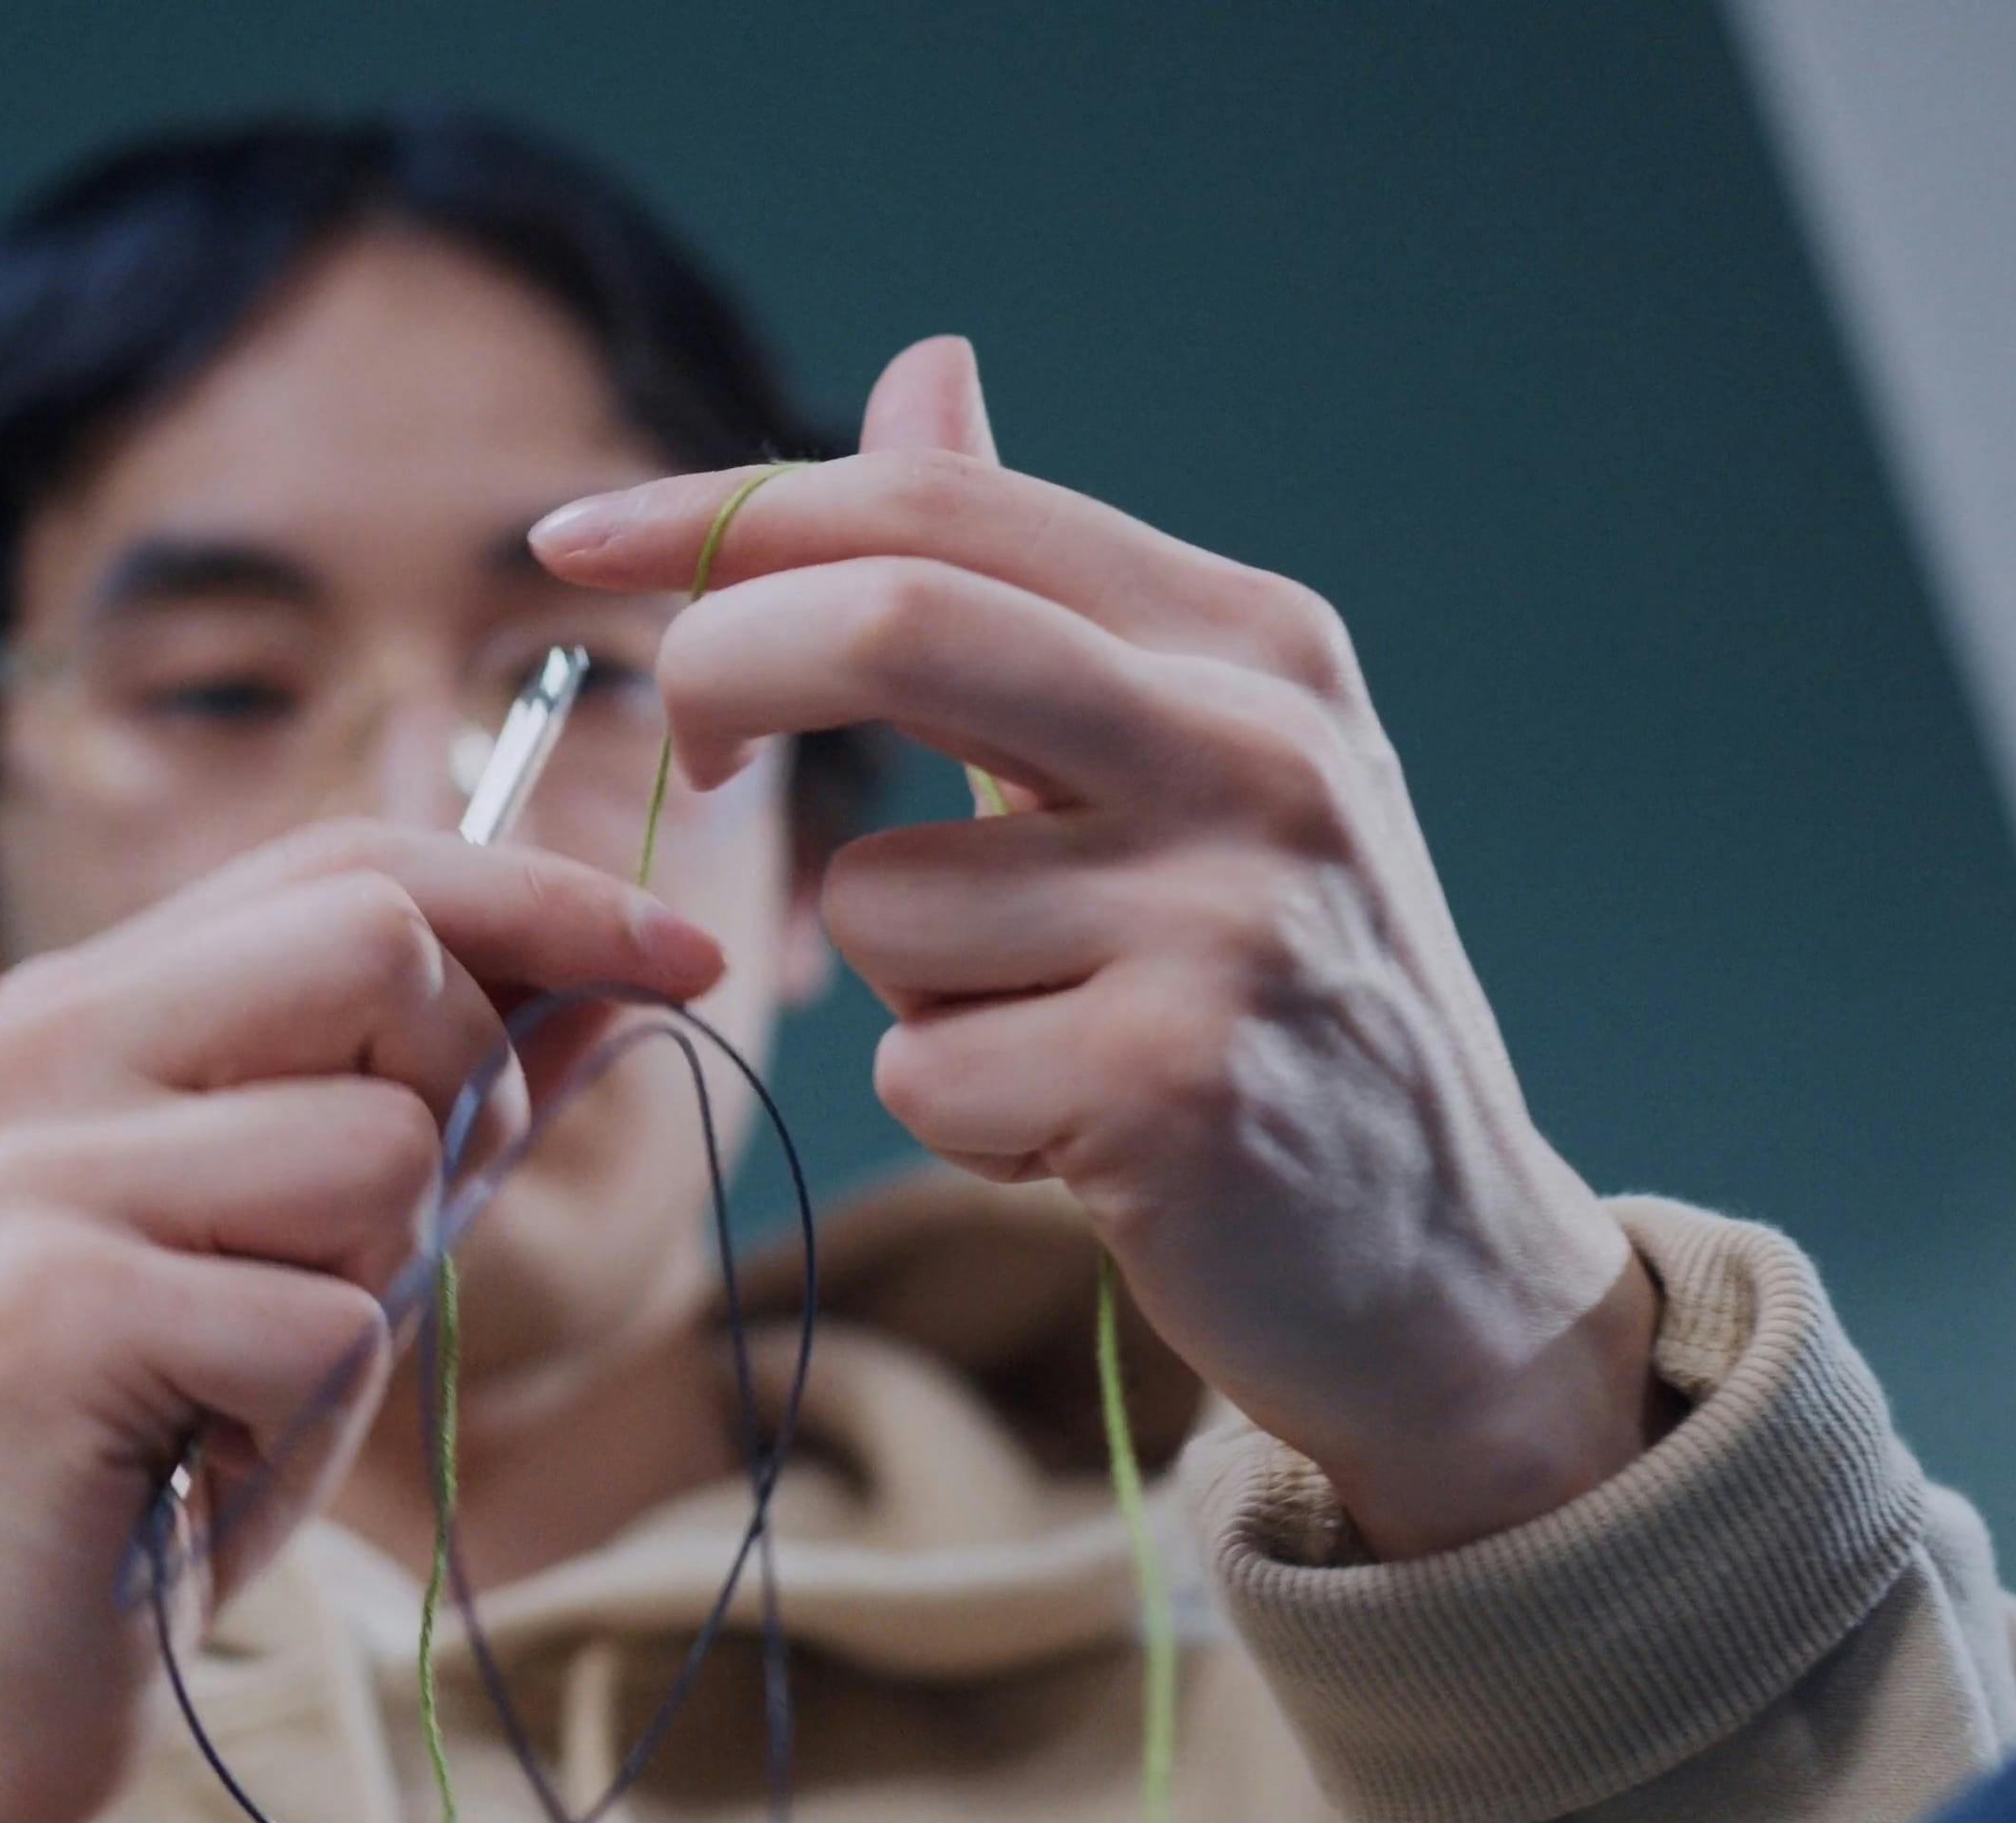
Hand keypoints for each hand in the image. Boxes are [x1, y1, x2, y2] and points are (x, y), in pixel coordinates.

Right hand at [0, 822, 724, 1822]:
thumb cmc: (160, 1446)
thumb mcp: (322, 1238)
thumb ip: (446, 1094)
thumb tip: (623, 962)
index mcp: (76, 1006)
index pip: (350, 862)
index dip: (543, 893)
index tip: (694, 953)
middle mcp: (26, 1052)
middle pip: (378, 944)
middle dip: (463, 1092)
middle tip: (384, 1243)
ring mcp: (19, 1178)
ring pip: (378, 1146)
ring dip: (375, 1286)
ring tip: (252, 1370)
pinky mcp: (43, 1319)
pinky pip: (330, 1324)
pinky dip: (314, 1413)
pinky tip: (207, 1457)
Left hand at [532, 339, 1665, 1560]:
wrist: (1447, 1261)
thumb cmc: (1278, 987)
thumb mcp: (1189, 750)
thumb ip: (1031, 581)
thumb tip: (923, 367)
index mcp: (1252, 640)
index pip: (937, 508)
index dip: (724, 512)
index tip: (568, 538)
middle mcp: (1256, 748)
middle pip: (887, 623)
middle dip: (726, 676)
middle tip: (702, 759)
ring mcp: (1228, 916)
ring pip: (880, 897)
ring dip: (904, 984)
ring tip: (1048, 1024)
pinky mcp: (1177, 1084)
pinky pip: (920, 1073)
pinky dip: (957, 1114)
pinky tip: (1079, 1130)